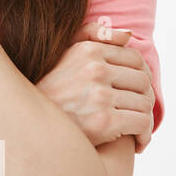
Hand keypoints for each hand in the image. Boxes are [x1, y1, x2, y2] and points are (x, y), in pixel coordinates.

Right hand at [36, 20, 155, 152]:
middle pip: (143, 81)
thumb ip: (92, 35)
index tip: (136, 90)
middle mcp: (95, 70)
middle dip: (144, 97)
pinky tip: (137, 141)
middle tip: (137, 111)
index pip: (135, 58)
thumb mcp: (64, 52)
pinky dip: (144, 135)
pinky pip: (141, 124)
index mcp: (88, 51)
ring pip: (145, 103)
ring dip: (145, 118)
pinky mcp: (104, 121)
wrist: (30, 125)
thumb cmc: (48, 89)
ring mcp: (99, 96)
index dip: (141, 75)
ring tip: (137, 127)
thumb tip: (128, 34)